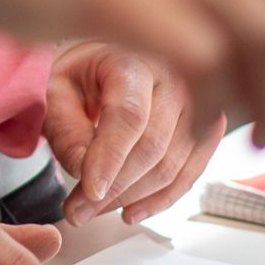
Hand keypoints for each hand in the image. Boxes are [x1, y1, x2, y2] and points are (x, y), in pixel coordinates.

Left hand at [44, 44, 222, 225]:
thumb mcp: (57, 90)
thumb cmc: (84, 69)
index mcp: (135, 59)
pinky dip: (161, 199)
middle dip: (115, 189)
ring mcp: (199, 102)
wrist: (110, 54)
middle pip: (154, 147)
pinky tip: (132, 210)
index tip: (89, 192)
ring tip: (95, 211)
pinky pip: (190, 172)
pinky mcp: (206, 126)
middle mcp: (176, 77)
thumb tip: (85, 173)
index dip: (110, 159)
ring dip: (133, 198)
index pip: (129, 116)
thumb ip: (67, 129)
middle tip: (77, 211)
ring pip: (174, 167)